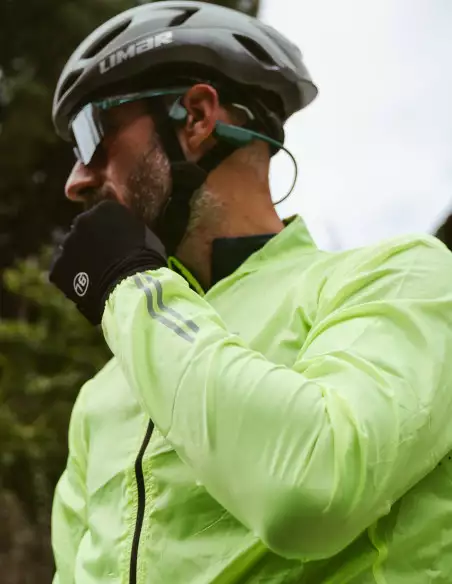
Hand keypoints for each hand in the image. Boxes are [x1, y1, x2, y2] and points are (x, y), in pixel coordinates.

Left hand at [49, 201, 166, 324]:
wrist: (131, 286)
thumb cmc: (146, 261)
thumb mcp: (145, 236)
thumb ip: (130, 229)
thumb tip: (127, 233)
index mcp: (106, 209)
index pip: (104, 217)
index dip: (111, 233)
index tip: (119, 247)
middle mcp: (82, 220)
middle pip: (84, 232)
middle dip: (92, 244)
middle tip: (105, 263)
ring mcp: (67, 243)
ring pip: (72, 252)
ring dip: (81, 261)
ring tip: (96, 279)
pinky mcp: (57, 267)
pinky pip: (63, 272)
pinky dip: (71, 280)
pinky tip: (87, 290)